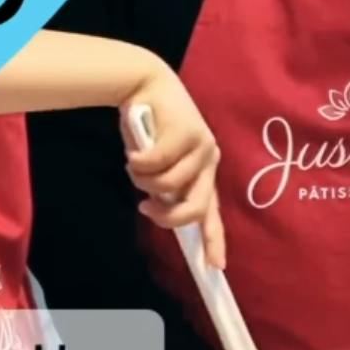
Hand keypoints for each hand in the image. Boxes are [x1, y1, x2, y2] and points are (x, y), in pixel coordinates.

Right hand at [121, 66, 224, 267]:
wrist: (145, 82)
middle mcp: (209, 161)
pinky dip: (136, 161)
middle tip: (145, 208)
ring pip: (167, 185)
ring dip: (141, 180)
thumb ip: (165, 186)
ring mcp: (201, 146)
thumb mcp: (160, 163)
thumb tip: (161, 212)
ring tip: (135, 162)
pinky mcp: (186, 131)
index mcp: (204, 172)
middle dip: (166, 215)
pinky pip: (153, 163)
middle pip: (193, 208)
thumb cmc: (150, 126)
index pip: (212, 213)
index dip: (213, 241)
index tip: (214, 267)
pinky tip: (134, 148)